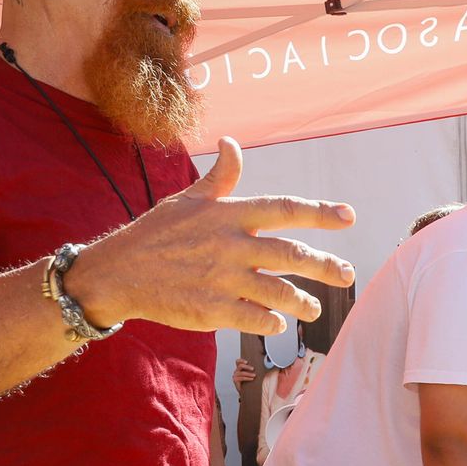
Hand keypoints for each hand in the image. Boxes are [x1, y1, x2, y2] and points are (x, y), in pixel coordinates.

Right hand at [70, 137, 356, 336]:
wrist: (117, 272)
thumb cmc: (156, 233)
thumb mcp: (188, 199)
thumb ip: (220, 176)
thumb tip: (232, 143)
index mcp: (228, 214)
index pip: (284, 209)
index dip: (320, 213)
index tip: (349, 217)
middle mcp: (230, 245)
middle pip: (291, 254)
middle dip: (325, 266)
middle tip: (348, 274)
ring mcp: (222, 279)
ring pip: (279, 291)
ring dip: (302, 301)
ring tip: (314, 307)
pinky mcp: (211, 310)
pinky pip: (255, 318)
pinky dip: (272, 321)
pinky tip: (279, 322)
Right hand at [231, 358, 256, 391]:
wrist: (246, 391)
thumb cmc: (249, 382)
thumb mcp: (252, 374)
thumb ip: (254, 369)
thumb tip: (265, 365)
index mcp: (240, 368)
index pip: (238, 361)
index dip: (241, 360)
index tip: (247, 362)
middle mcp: (236, 371)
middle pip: (240, 366)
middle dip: (247, 367)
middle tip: (253, 369)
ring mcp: (235, 376)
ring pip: (242, 373)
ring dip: (249, 374)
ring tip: (254, 375)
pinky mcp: (235, 380)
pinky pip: (241, 378)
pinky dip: (247, 378)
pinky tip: (252, 379)